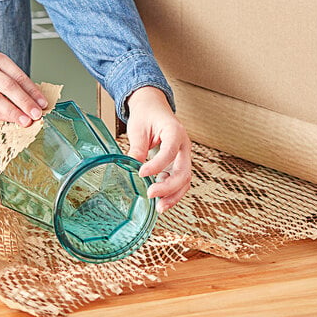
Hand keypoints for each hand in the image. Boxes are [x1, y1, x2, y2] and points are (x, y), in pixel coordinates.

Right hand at [0, 51, 47, 125]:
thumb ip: (10, 80)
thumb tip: (32, 100)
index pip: (19, 77)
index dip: (33, 92)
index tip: (43, 104)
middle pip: (10, 87)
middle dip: (26, 102)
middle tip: (37, 114)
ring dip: (14, 112)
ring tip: (26, 121)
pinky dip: (0, 114)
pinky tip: (10, 120)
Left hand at [126, 86, 191, 212]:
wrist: (154, 108)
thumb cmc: (147, 115)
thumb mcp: (138, 128)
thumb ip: (137, 148)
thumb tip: (130, 166)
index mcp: (175, 131)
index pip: (170, 151)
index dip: (157, 165)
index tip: (142, 173)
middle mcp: (183, 145)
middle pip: (184, 171)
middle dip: (169, 187)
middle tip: (151, 194)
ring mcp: (183, 156)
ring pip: (185, 180)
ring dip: (174, 195)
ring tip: (159, 208)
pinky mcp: (178, 163)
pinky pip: (179, 180)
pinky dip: (172, 192)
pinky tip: (160, 200)